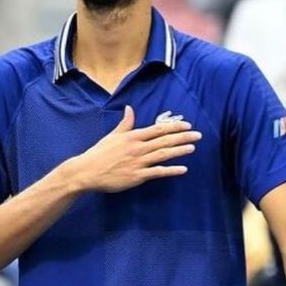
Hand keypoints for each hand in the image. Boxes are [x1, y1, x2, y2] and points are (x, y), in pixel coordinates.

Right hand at [68, 106, 201, 192]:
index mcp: (133, 136)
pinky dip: (171, 170)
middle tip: (198, 135)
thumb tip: (129, 108)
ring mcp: (138, 162)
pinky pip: (158, 172)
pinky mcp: (137, 176)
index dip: (174, 126)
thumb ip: (125, 123)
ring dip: (180, 150)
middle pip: (164, 140)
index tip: (187, 125)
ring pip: (163, 154)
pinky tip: (183, 169)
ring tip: (193, 147)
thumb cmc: (99, 153)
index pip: (158, 129)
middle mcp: (138, 148)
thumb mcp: (113, 135)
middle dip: (183, 137)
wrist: (87, 171)